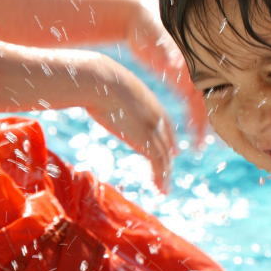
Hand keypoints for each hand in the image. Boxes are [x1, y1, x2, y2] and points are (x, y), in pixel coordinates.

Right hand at [85, 54, 176, 192]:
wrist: (100, 80)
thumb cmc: (98, 81)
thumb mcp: (112, 88)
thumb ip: (114, 95)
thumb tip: (97, 92)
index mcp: (151, 103)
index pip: (166, 126)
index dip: (170, 140)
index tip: (173, 151)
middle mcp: (157, 117)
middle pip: (167, 144)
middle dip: (168, 160)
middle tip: (167, 175)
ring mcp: (153, 129)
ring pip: (165, 157)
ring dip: (165, 176)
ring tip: (164, 189)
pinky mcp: (146, 140)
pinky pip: (159, 164)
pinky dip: (161, 178)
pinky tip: (160, 189)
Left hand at [125, 0, 207, 147]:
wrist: (139, 17)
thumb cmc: (148, 24)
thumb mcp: (156, 36)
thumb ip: (166, 50)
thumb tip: (175, 64)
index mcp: (195, 61)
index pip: (212, 87)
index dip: (217, 108)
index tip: (219, 127)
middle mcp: (198, 70)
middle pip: (213, 100)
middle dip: (216, 122)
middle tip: (220, 145)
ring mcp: (191, 75)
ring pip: (203, 104)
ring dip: (204, 124)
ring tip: (201, 146)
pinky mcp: (180, 80)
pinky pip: (192, 103)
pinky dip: (194, 118)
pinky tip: (193, 133)